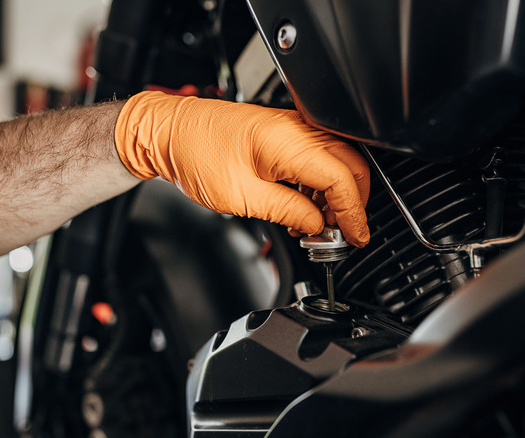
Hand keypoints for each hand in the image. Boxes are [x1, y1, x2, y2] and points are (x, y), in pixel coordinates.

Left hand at [115, 91, 369, 245]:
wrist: (169, 132)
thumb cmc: (195, 155)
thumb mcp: (241, 197)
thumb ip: (288, 211)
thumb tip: (317, 225)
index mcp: (289, 143)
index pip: (342, 179)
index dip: (354, 213)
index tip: (356, 236)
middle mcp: (297, 129)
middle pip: (352, 166)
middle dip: (354, 203)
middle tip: (343, 234)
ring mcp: (293, 127)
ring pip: (339, 161)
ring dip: (337, 194)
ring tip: (318, 225)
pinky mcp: (284, 131)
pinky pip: (319, 156)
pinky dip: (321, 183)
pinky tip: (305, 205)